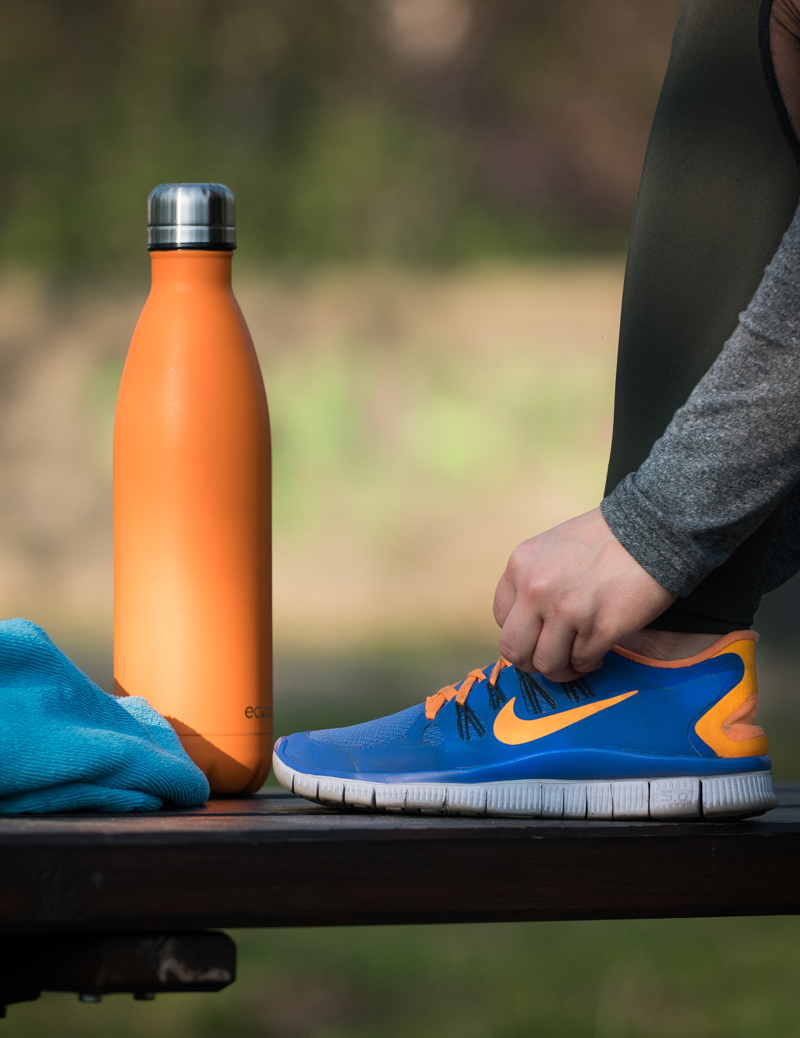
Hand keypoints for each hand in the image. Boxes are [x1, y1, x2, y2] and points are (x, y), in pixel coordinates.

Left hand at [493, 507, 675, 681]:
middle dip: (532, 662)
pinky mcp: (600, 628)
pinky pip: (582, 662)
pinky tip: (600, 650)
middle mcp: (536, 589)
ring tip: (579, 657)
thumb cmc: (605, 538)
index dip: (521, 633)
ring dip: (563, 668)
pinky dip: (590, 662)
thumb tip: (529, 623)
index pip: (500, 619)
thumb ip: (533, 580)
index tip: (539, 635)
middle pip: (514, 650)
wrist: (652, 529)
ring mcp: (567, 610)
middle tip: (553, 659)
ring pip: (547, 664)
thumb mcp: (551, 547)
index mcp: (520, 567)